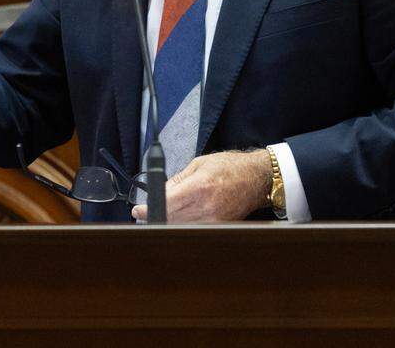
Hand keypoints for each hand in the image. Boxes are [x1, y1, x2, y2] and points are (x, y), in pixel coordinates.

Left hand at [131, 149, 272, 222]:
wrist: (257, 178)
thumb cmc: (231, 167)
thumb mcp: (199, 164)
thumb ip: (177, 180)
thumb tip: (160, 191)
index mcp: (199, 188)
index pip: (165, 204)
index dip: (147, 210)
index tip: (138, 210)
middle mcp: (206, 207)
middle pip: (170, 219)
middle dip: (153, 217)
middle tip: (143, 214)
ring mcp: (214, 220)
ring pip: (180, 227)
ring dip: (166, 222)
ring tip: (159, 215)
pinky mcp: (220, 227)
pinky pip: (194, 229)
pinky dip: (182, 226)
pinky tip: (178, 219)